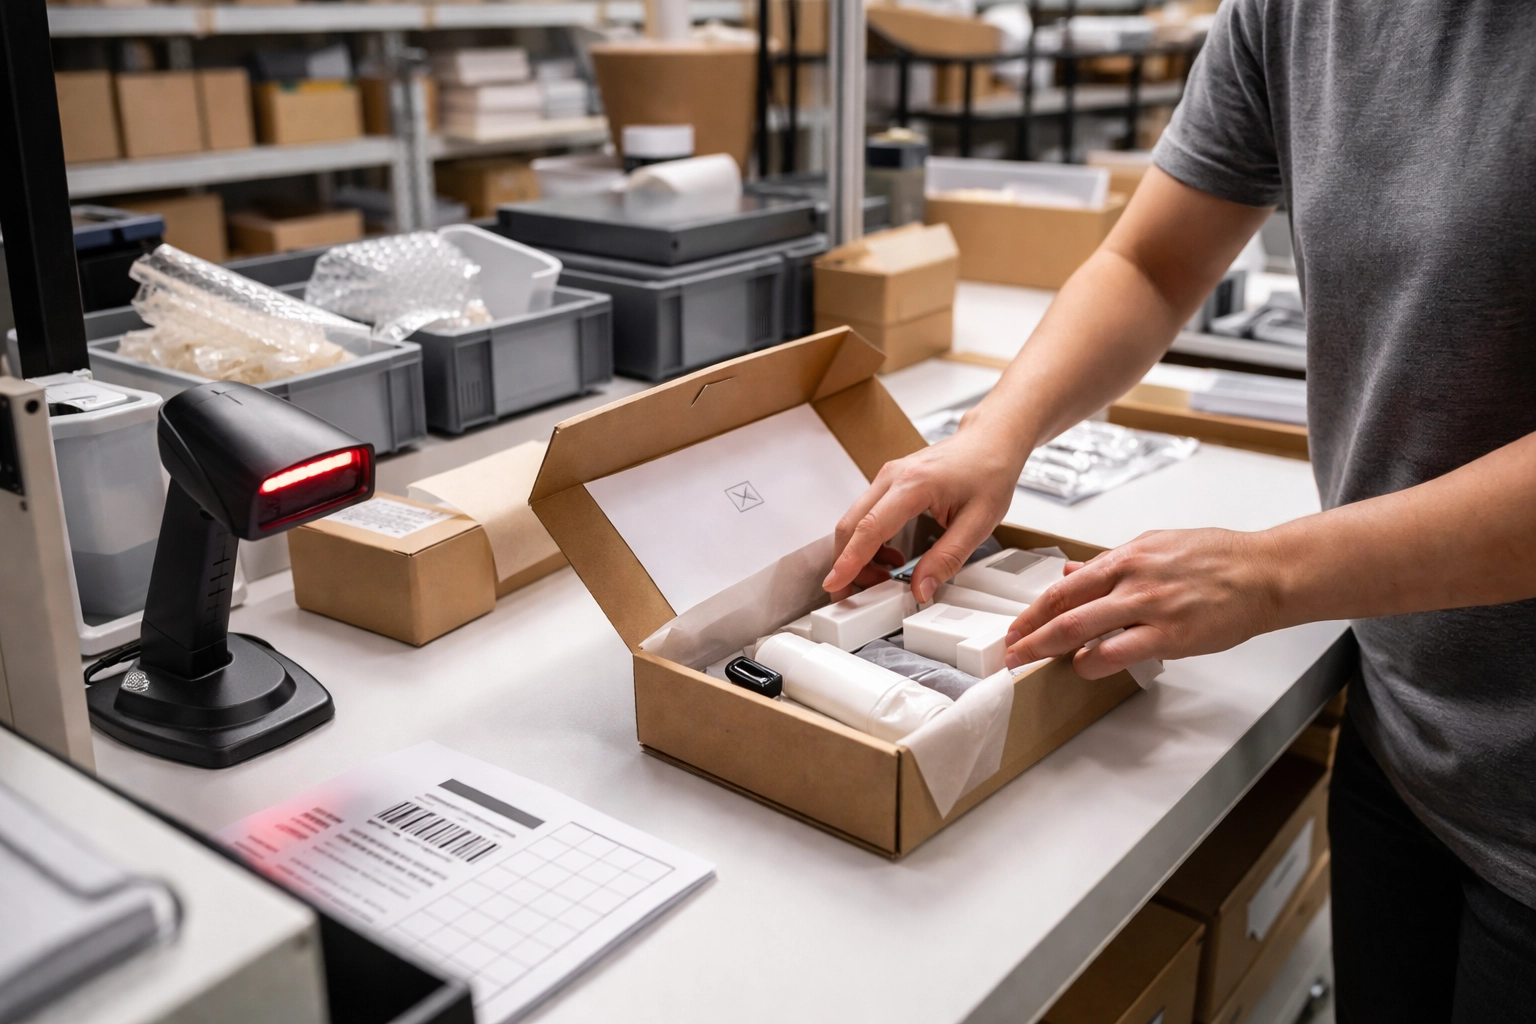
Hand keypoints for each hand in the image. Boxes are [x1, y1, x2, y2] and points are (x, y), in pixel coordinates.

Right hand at [823, 416, 1027, 601]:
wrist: (991, 440)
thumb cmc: (989, 470)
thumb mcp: (979, 522)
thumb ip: (947, 558)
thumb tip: (921, 587)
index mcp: (914, 484)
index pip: (871, 528)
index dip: (851, 560)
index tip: (836, 583)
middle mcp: (893, 476)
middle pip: (851, 525)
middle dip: (846, 564)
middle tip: (853, 595)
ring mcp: (887, 476)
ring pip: (855, 521)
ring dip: (858, 554)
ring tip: (883, 579)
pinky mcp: (889, 482)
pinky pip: (866, 514)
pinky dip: (869, 541)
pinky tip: (891, 557)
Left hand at [1002, 528, 1284, 677]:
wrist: (1264, 572)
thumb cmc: (1217, 558)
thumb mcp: (1156, 545)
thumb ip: (1111, 563)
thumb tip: (1072, 572)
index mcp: (1127, 557)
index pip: (1065, 586)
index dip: (1033, 610)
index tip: (1016, 626)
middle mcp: (1132, 578)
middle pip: (1063, 608)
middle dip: (1029, 633)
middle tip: (1009, 651)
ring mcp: (1149, 606)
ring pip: (1082, 629)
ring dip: (1049, 649)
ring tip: (1030, 663)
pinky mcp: (1171, 634)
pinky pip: (1118, 652)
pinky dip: (1093, 661)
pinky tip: (1082, 667)